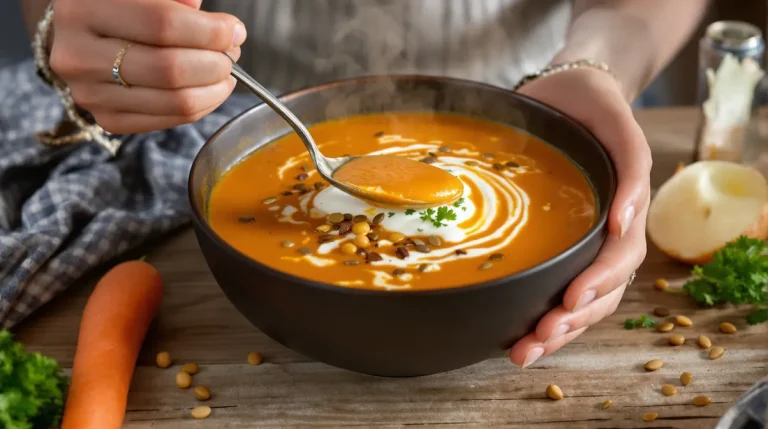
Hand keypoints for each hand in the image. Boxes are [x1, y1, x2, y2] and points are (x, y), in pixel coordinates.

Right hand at [50, 0, 244, 133]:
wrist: (85, 33)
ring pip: (175, 101)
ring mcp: (89, 92)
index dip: (210, 31)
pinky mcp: (106, 119)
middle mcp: (78, 54)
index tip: (234, 30)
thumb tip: (221, 29)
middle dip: (216, 63)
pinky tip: (210, 89)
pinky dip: (201, 106)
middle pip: (170, 69)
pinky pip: (169, 121)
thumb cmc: (123, 5)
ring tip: (226, 72)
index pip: (163, 24)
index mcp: (84, 7)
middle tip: (231, 53)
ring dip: (215, 88)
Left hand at [508, 68, 650, 366]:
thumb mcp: (617, 122)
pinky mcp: (557, 247)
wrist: (566, 93)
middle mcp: (606, 234)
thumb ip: (632, 165)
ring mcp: (582, 244)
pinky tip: (517, 337)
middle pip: (600, 292)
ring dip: (556, 332)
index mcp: (624, 210)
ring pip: (580, 302)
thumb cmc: (591, 106)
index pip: (619, 258)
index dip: (599, 281)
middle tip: (539, 338)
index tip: (572, 297)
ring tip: (524, 353)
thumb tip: (626, 221)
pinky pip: (555, 289)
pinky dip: (540, 318)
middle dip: (571, 319)